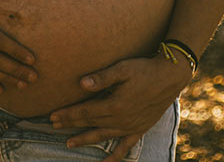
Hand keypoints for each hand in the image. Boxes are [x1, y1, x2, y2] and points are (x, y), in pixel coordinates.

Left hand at [49, 54, 192, 161]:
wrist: (170, 77)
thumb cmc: (144, 69)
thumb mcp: (122, 69)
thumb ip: (102, 78)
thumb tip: (81, 84)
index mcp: (115, 105)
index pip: (85, 112)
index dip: (68, 114)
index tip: (53, 116)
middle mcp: (121, 120)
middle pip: (90, 123)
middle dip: (71, 125)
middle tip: (53, 126)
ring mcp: (130, 127)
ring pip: (102, 136)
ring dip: (85, 140)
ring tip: (69, 144)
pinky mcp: (139, 129)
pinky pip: (125, 147)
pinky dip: (115, 156)